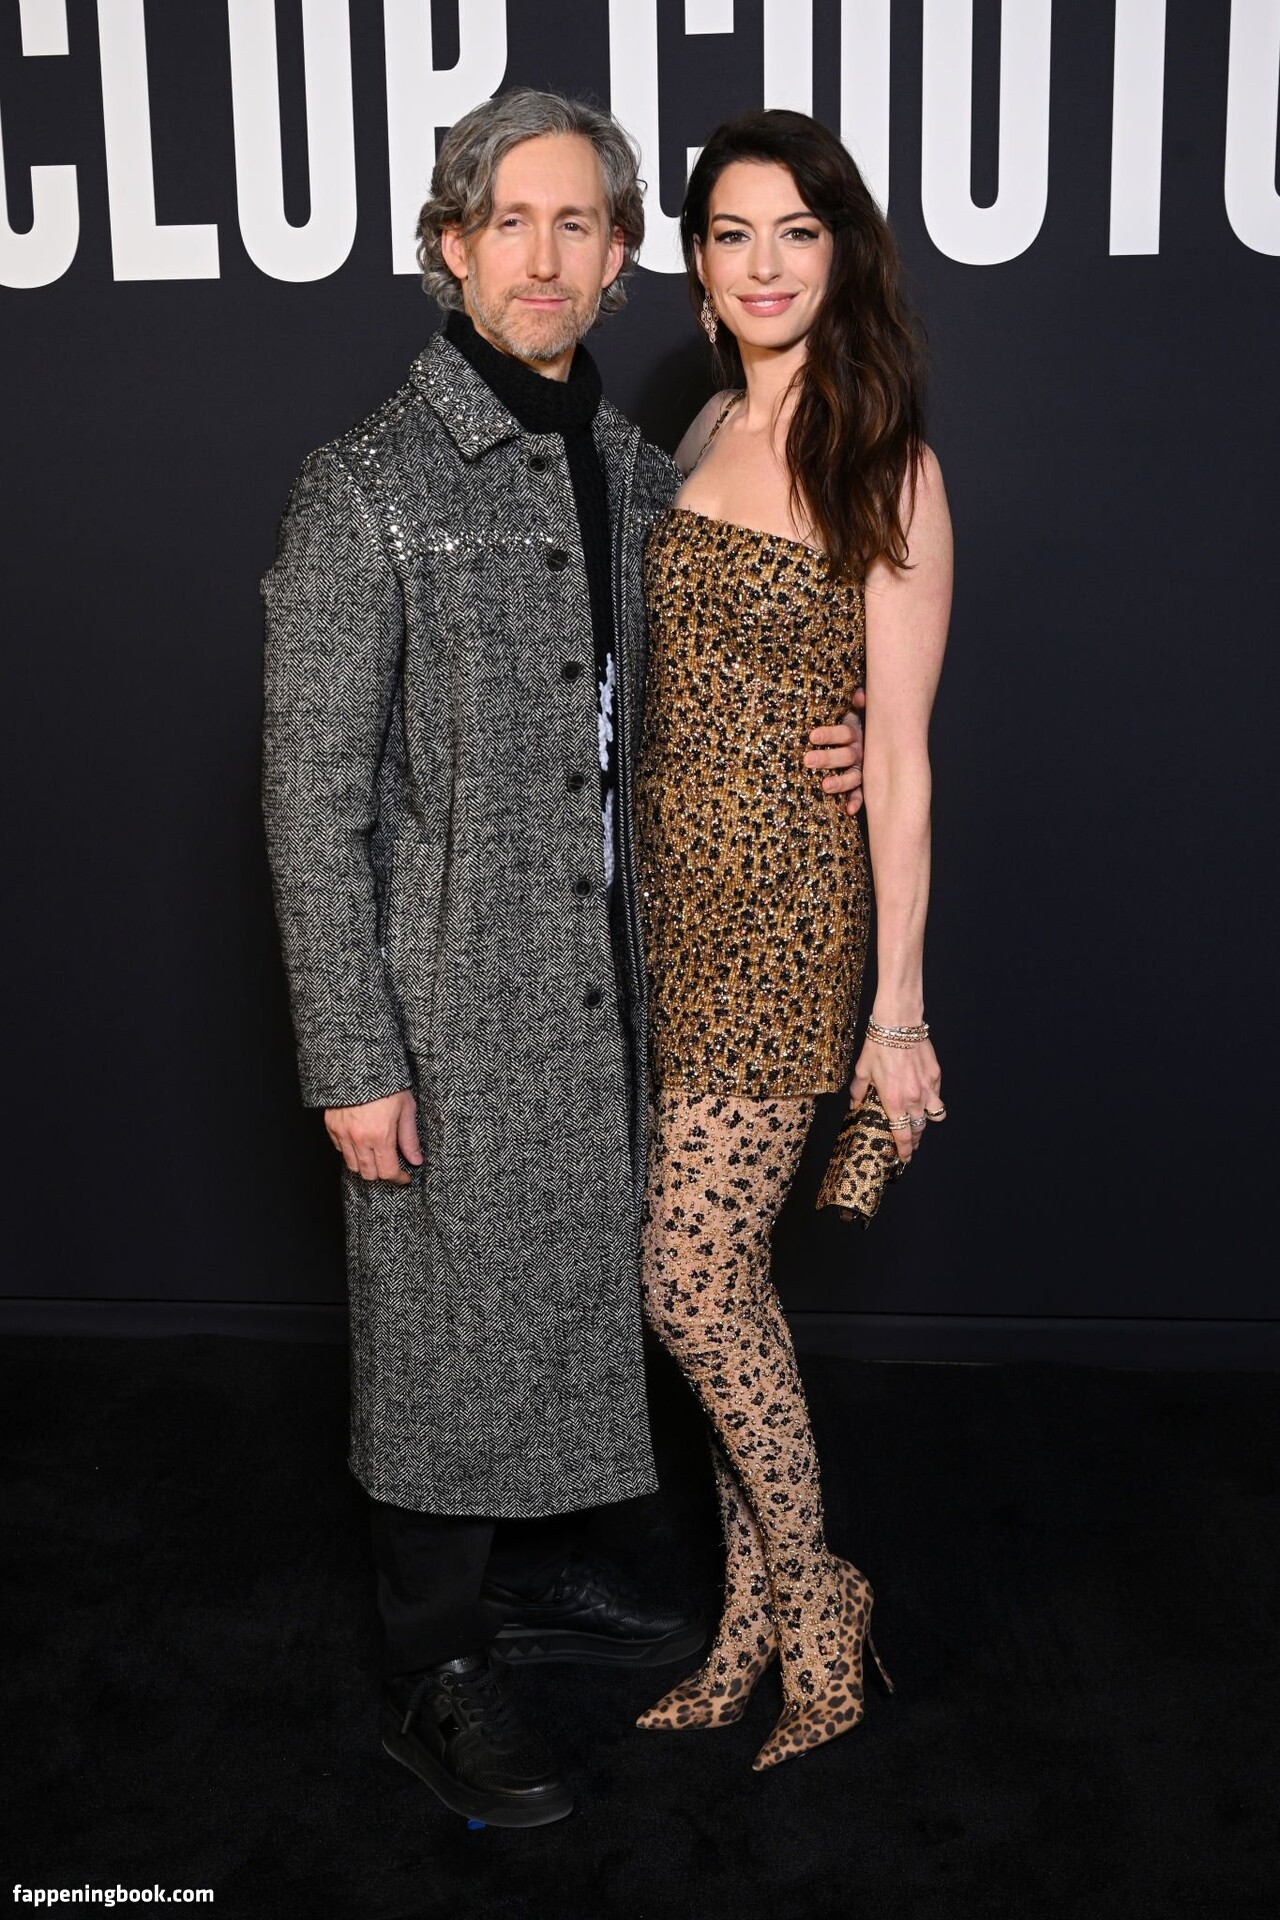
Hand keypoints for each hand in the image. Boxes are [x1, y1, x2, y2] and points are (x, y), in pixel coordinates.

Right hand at [324, 1089, 421, 1183]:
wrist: (359, 1063)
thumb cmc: (386, 1082)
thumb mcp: (406, 1108)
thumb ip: (409, 1138)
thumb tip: (415, 1160)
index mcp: (380, 1136)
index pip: (388, 1172)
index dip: (399, 1178)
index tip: (405, 1177)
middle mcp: (359, 1139)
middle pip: (368, 1174)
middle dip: (382, 1174)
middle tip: (391, 1166)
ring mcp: (343, 1133)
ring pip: (352, 1165)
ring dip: (365, 1165)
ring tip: (376, 1156)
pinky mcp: (331, 1125)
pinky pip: (340, 1149)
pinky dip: (350, 1152)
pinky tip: (361, 1143)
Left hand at [805, 687, 864, 816]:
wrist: (878, 735)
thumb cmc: (854, 720)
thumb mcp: (856, 710)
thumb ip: (859, 702)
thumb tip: (860, 696)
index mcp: (856, 733)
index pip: (843, 733)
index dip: (829, 734)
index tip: (812, 737)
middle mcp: (861, 751)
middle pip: (845, 755)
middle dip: (827, 758)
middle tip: (808, 761)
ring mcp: (862, 769)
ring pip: (853, 776)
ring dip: (840, 781)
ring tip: (825, 786)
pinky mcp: (861, 783)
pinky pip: (860, 793)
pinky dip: (856, 801)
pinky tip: (848, 811)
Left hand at [850, 1037, 943, 1163]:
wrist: (899, 1024)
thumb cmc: (878, 1046)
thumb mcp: (862, 1071)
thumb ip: (858, 1092)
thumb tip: (854, 1105)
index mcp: (893, 1101)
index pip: (902, 1135)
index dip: (904, 1150)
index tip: (903, 1158)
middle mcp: (913, 1099)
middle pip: (919, 1130)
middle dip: (914, 1140)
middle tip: (910, 1143)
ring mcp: (928, 1088)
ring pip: (934, 1116)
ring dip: (927, 1122)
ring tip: (919, 1123)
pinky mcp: (936, 1077)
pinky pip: (937, 1097)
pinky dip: (932, 1101)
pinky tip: (923, 1097)